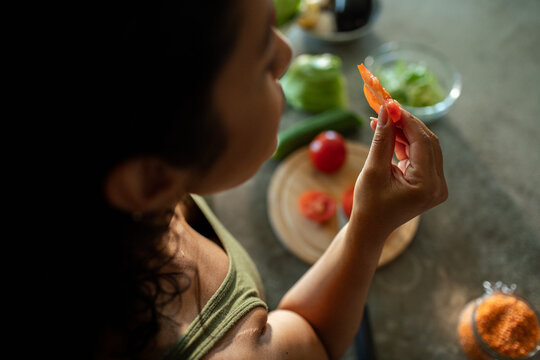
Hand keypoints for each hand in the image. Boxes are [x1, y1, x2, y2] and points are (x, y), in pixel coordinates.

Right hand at [351, 106, 447, 237]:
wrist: (370, 229)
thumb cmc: (368, 205)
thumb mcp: (373, 171)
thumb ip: (382, 139)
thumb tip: (385, 111)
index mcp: (427, 185)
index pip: (422, 141)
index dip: (406, 119)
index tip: (389, 104)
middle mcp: (438, 185)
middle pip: (427, 142)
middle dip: (406, 123)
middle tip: (385, 109)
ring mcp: (435, 185)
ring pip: (423, 146)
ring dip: (403, 132)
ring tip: (381, 121)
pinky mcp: (428, 183)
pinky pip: (419, 156)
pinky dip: (404, 144)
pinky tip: (387, 133)